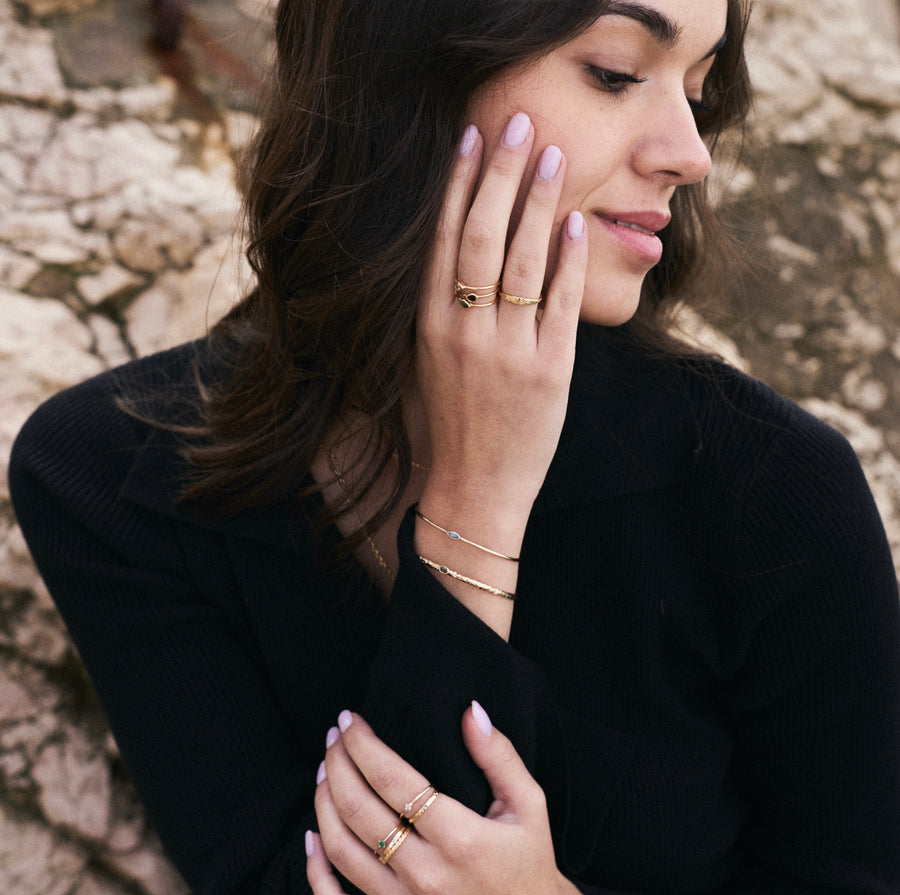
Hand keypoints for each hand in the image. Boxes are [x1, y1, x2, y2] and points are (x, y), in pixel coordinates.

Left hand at [307, 704, 583, 894]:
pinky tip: (311, 836)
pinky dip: (316, 869)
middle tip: (333, 735)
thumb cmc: (529, 862)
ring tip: (325, 768)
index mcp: (460, 838)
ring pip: (341, 849)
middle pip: (359, 809)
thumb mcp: (528, 805)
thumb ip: (499, 756)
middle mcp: (426, 873)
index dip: (363, 745)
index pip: (394, 780)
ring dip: (323, 802)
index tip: (350, 719)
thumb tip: (471, 710)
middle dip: (338, 763)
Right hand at [412, 115, 586, 633]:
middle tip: (517, 121)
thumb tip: (462, 247)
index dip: (458, 184)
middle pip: (481, 235)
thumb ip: (444, 307)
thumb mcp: (432, 360)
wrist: (474, 488)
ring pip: (522, 259)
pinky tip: (577, 224)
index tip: (470, 138)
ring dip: (539, 202)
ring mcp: (506, 351)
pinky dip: (568, 260)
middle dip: (500, 173)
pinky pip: (559, 303)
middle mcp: (463, 330)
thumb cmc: (452, 422)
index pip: (443, 239)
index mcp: (430, 325)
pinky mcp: (548, 371)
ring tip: (552, 155)